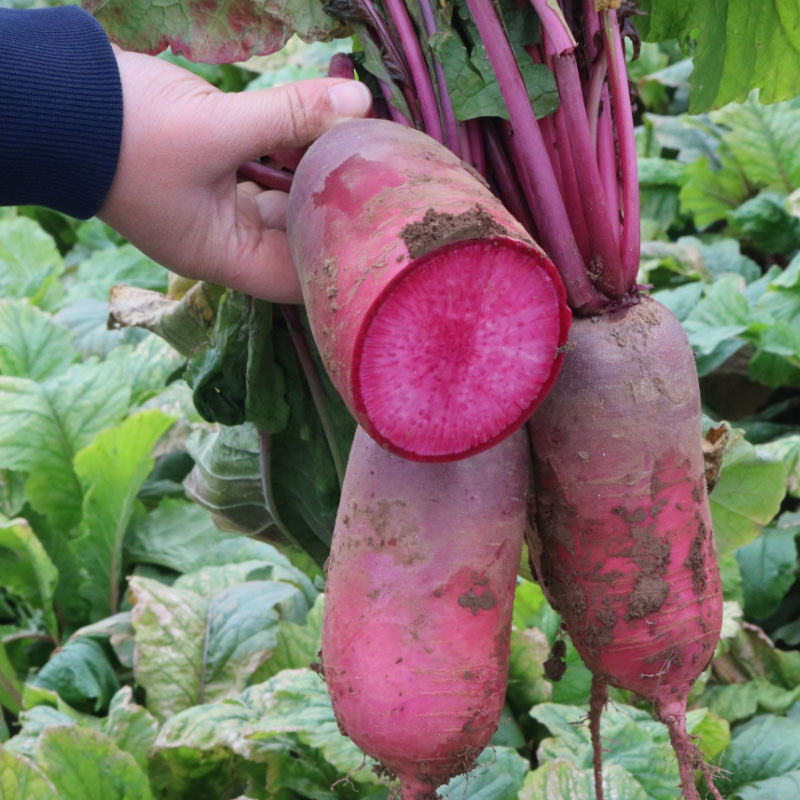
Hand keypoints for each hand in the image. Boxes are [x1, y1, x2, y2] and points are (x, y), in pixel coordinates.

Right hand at [99, 47, 371, 302]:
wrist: (56, 99)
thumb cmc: (127, 131)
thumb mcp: (216, 126)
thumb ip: (290, 115)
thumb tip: (359, 99)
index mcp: (223, 255)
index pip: (300, 278)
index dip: (342, 256)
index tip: (382, 221)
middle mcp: (225, 239)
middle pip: (299, 238)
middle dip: (338, 207)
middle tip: (382, 174)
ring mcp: (219, 206)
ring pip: (286, 200)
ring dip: (318, 173)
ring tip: (361, 144)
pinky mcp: (216, 171)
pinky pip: (268, 171)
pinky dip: (294, 150)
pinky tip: (323, 123)